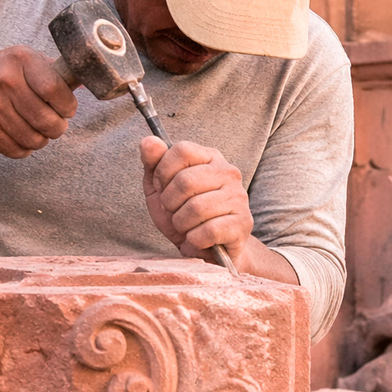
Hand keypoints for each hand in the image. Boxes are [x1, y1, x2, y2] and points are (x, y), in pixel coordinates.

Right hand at [0, 46, 77, 158]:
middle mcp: (4, 81)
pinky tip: (22, 138)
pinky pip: (15, 150)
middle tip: (56, 126)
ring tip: (39, 132)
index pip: (55, 90)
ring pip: (33, 139)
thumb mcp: (25, 59)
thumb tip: (87, 81)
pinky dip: (25, 150)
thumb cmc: (2, 72)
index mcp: (20, 60)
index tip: (68, 110)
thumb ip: (54, 71)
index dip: (68, 106)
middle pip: (46, 119)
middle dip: (58, 128)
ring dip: (42, 140)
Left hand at [140, 136, 253, 266]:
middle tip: (175, 212)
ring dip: (181, 224)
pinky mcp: (243, 223)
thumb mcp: (161, 189)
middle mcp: (229, 173)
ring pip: (195, 208)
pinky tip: (198, 239)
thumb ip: (153, 163)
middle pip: (185, 181)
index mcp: (210, 158)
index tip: (163, 188)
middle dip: (170, 203)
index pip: (181, 150)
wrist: (209, 251)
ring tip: (187, 227)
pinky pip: (208, 231)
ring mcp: (239, 197)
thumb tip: (148, 140)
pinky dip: (194, 240)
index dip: (163, 172)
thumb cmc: (184, 215)